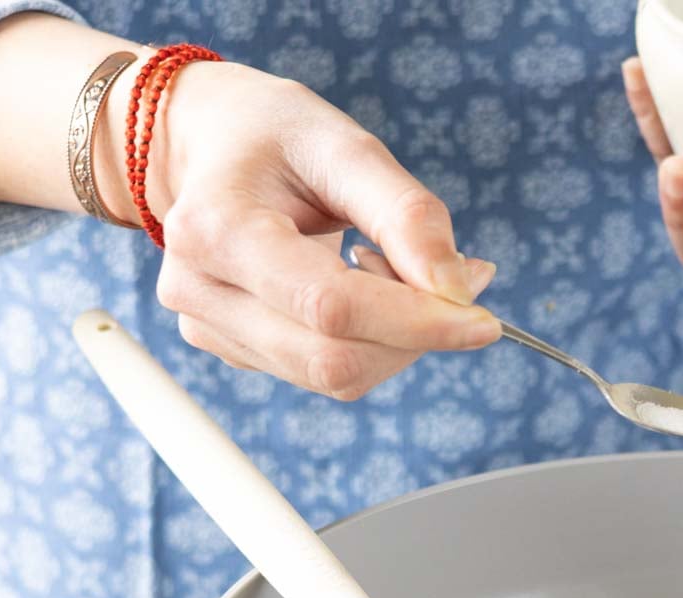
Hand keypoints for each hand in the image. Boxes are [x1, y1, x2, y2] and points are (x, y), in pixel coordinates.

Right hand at [125, 61, 499, 400]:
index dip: (417, 323)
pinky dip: (371, 341)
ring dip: (396, 339)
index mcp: (216, 228)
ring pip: (335, 376)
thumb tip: (458, 290)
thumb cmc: (271, 136)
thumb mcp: (344, 145)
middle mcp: (199, 289)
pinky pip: (323, 371)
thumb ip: (405, 215)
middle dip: (414, 333)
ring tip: (396, 266)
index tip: (483, 320)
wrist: (202, 144)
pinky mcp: (230, 348)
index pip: (331, 307)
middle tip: (451, 280)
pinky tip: (366, 288)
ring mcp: (209, 326)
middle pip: (335, 359)